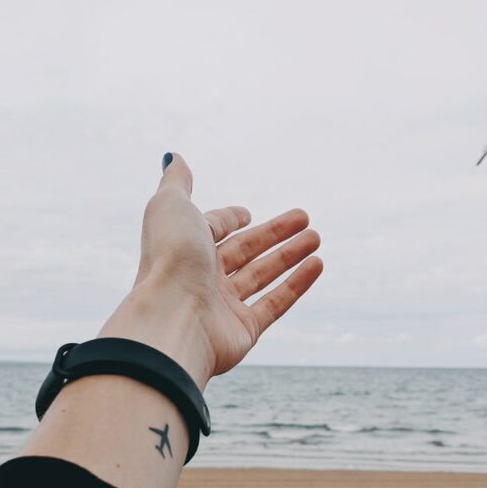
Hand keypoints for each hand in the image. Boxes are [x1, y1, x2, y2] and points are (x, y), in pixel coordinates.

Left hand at [99, 153, 322, 388]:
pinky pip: (275, 304)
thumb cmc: (169, 258)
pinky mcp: (243, 331)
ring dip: (290, 255)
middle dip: (274, 232)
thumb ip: (177, 182)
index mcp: (183, 247)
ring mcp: (222, 306)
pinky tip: (317, 264)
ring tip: (316, 237)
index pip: (211, 230)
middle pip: (243, 250)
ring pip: (262, 275)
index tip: (246, 213)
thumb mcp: (171, 206)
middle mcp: (200, 277)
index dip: (229, 219)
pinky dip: (297, 284)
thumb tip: (173, 157)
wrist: (172, 318)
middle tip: (304, 217)